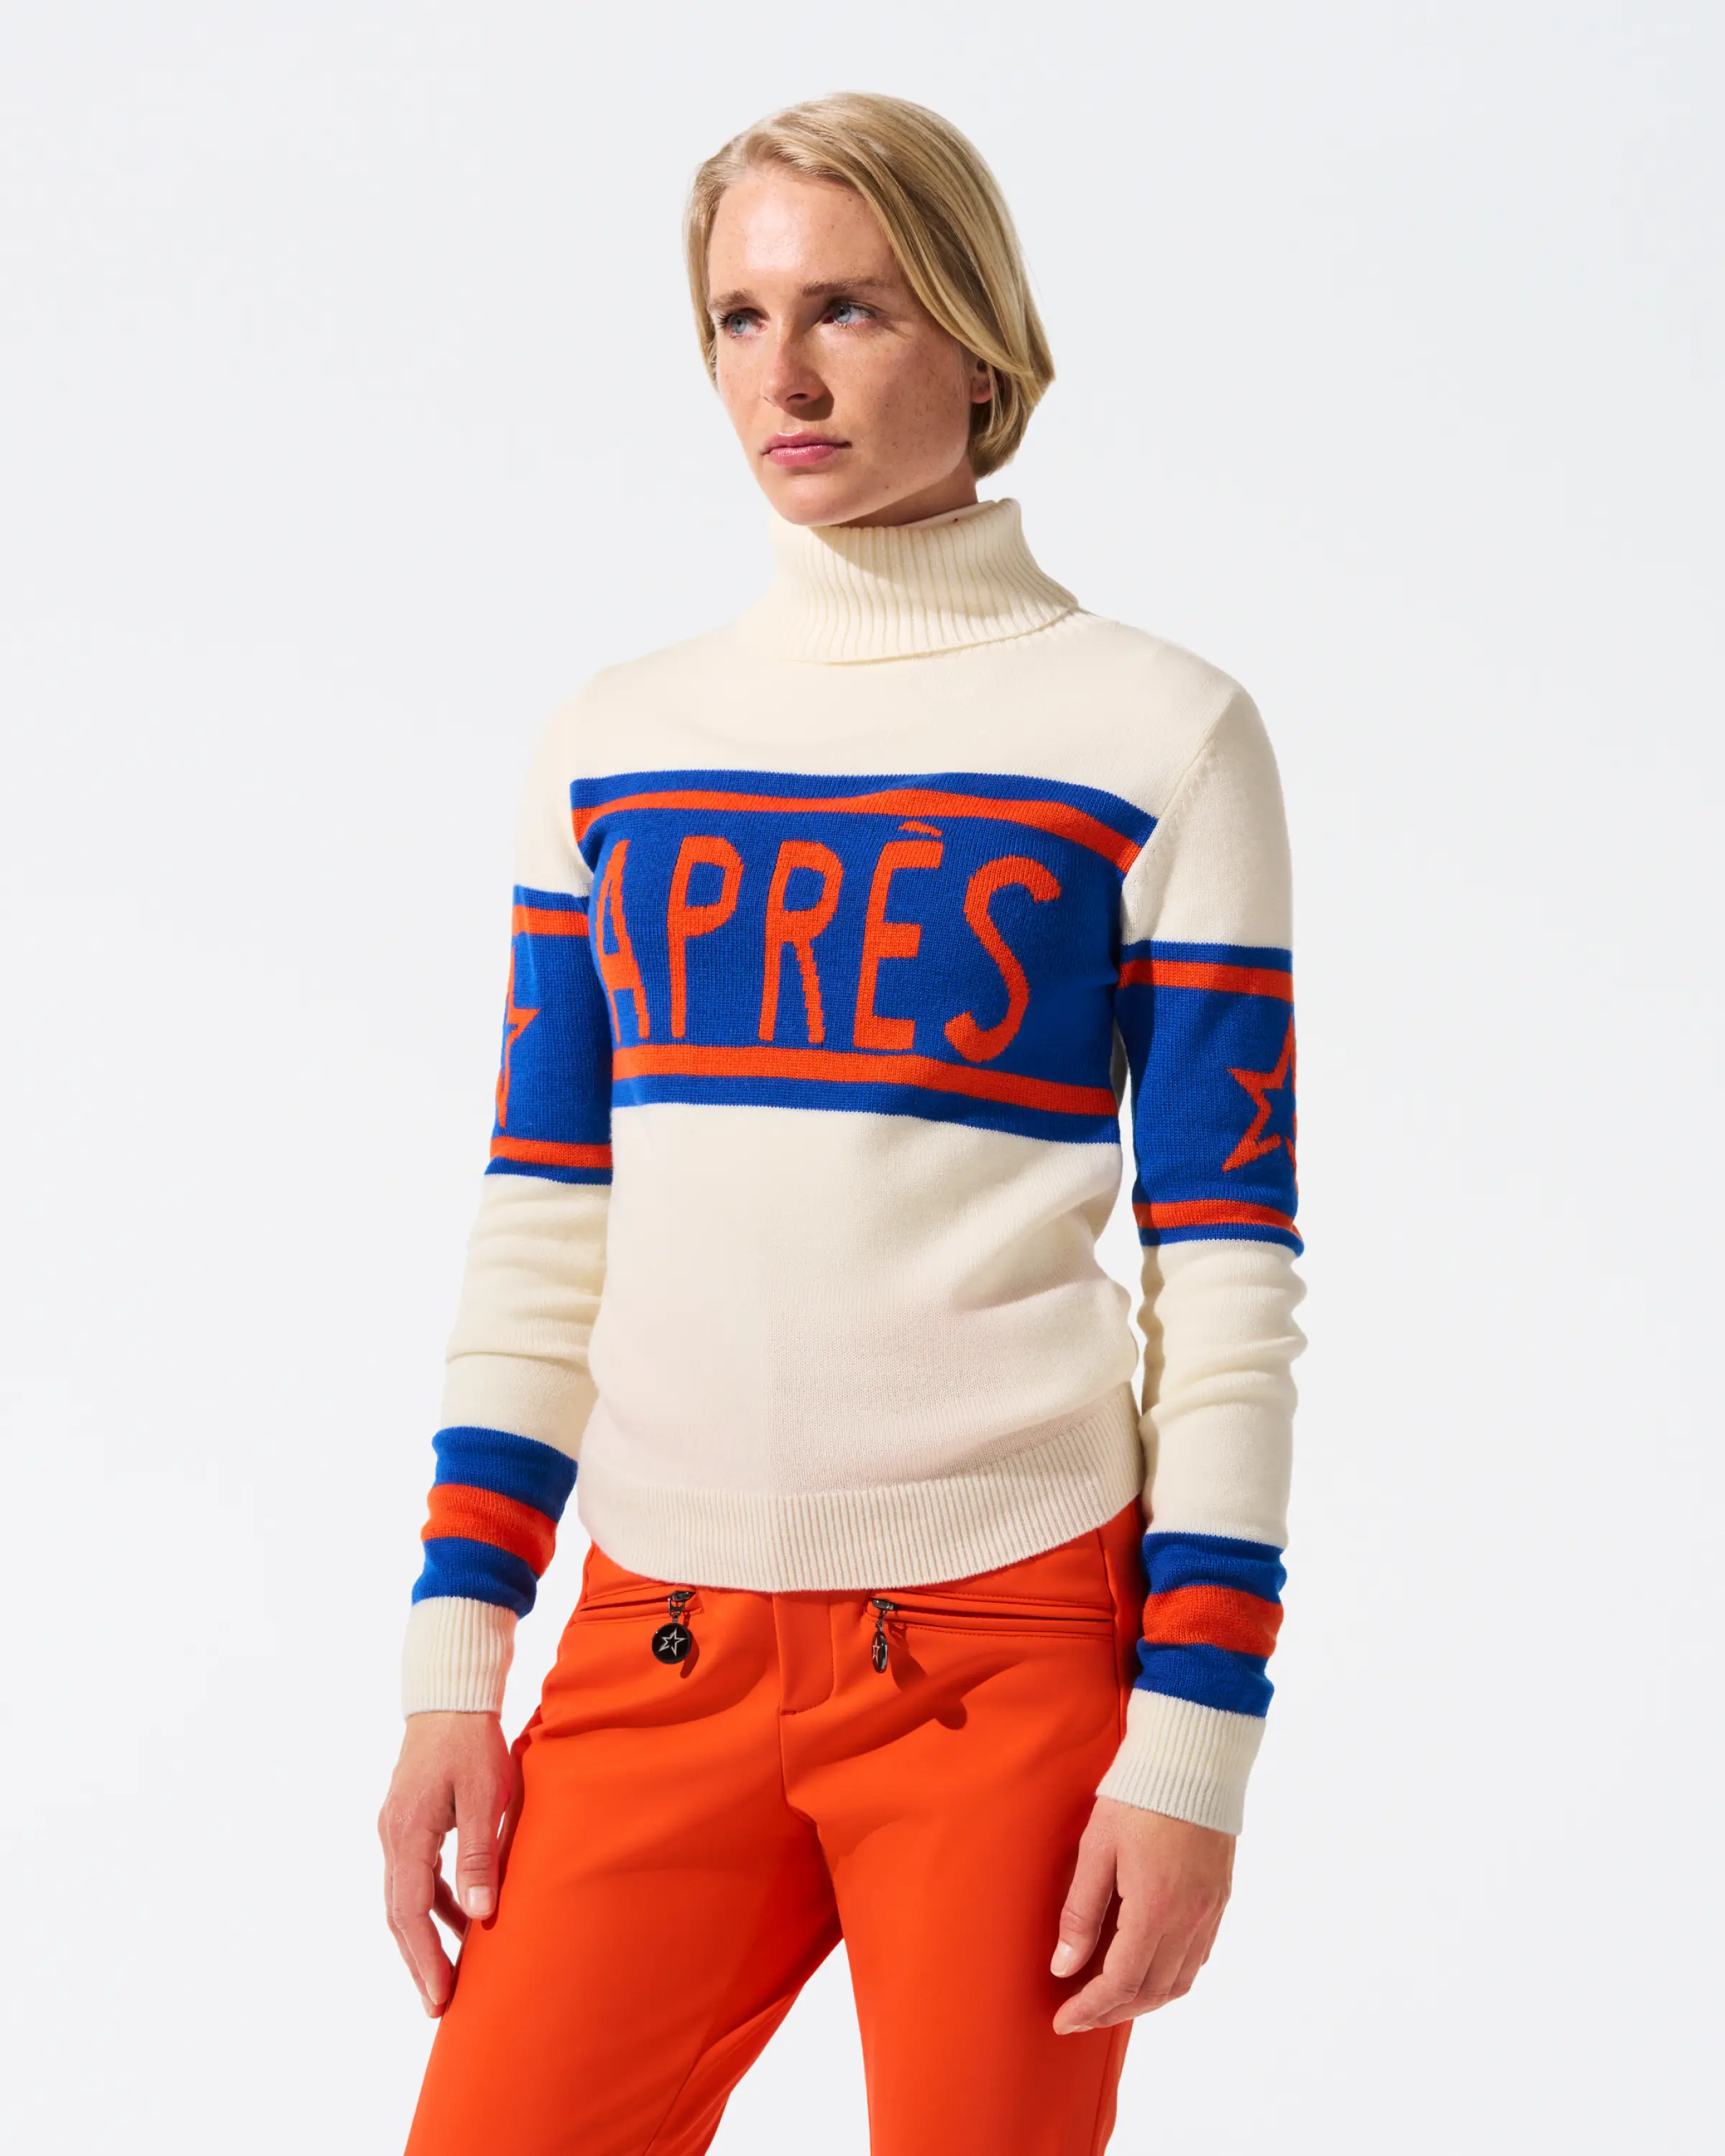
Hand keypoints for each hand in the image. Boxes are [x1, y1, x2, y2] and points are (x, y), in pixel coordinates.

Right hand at [378, 1710, 515, 2015]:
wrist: (450, 1697)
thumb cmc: (472, 1742)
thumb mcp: (485, 1795)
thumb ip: (479, 1854)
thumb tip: (481, 1913)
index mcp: (407, 1833)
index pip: (410, 1912)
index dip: (424, 1958)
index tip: (439, 1997)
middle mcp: (392, 1836)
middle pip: (399, 1913)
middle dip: (419, 1961)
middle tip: (438, 2006)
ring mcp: (396, 1829)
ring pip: (406, 1897)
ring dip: (427, 1936)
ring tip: (451, 1976)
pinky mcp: (409, 1822)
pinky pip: (417, 1876)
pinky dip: (437, 1903)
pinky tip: (464, 1919)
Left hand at [1049, 1797, 1233, 2032]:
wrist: (1193, 1756)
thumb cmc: (1138, 1794)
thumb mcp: (1097, 1848)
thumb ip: (1081, 1911)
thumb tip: (1063, 1966)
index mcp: (1156, 1908)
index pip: (1121, 1982)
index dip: (1091, 2008)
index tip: (1064, 2020)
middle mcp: (1189, 1919)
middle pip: (1152, 1991)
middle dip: (1113, 2010)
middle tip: (1079, 2015)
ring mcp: (1210, 1910)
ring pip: (1179, 1981)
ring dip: (1144, 1999)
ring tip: (1109, 1999)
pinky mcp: (1219, 1897)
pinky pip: (1197, 1957)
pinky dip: (1171, 1976)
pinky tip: (1148, 1968)